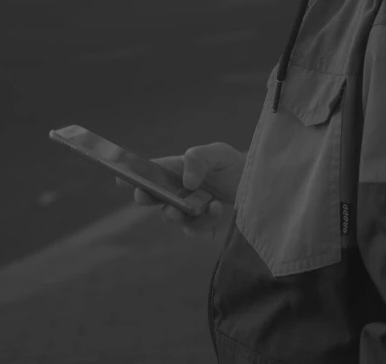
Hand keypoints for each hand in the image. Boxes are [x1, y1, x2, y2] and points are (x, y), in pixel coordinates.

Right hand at [116, 142, 245, 239]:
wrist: (266, 192)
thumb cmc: (239, 167)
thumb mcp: (220, 153)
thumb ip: (199, 159)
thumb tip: (185, 182)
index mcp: (181, 170)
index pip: (154, 171)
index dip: (135, 174)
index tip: (119, 178)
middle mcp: (182, 193)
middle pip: (156, 197)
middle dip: (146, 197)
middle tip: (142, 196)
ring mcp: (191, 213)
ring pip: (171, 216)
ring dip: (171, 213)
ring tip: (178, 208)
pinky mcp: (204, 231)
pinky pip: (193, 231)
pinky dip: (200, 221)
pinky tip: (215, 209)